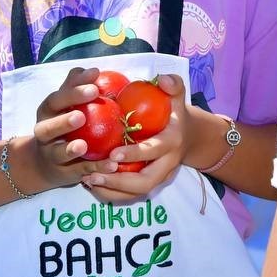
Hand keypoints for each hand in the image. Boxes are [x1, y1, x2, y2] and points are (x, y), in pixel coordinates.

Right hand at [30, 67, 122, 188]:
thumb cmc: (63, 122)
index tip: (95, 80)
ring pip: (58, 153)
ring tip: (83, 146)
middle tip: (81, 115)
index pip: (57, 99)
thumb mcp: (66, 103)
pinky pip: (80, 171)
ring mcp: (52, 154)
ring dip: (69, 149)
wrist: (45, 161)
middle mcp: (45, 133)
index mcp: (48, 111)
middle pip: (48, 127)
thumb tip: (92, 70)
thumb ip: (75, 86)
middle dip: (63, 121)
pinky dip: (95, 169)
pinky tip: (111, 165)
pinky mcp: (64, 173)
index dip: (74, 90)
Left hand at [81, 74, 191, 202]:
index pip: (154, 151)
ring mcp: (159, 177)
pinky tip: (92, 184)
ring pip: (136, 193)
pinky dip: (112, 194)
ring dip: (111, 192)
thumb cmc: (175, 113)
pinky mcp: (151, 184)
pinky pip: (131, 196)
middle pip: (145, 182)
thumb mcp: (177, 96)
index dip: (135, 154)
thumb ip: (173, 85)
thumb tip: (161, 79)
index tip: (112, 153)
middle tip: (93, 175)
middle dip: (119, 183)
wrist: (189, 136)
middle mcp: (167, 164)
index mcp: (172, 142)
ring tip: (88, 181)